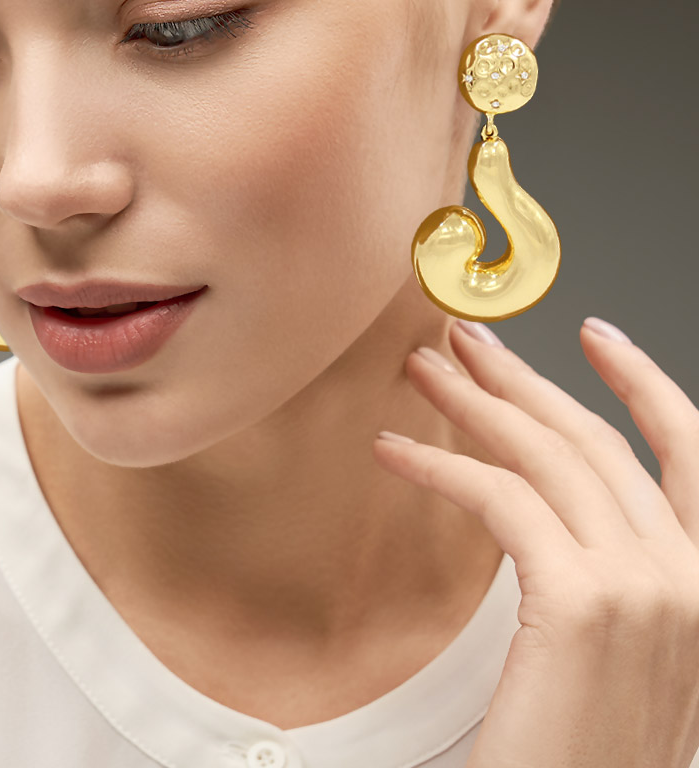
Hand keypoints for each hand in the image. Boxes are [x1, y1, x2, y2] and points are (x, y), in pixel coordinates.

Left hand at [373, 317, 698, 767]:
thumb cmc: (582, 758)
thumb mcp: (618, 655)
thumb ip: (603, 579)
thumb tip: (543, 510)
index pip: (689, 459)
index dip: (645, 385)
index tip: (598, 336)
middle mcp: (693, 580)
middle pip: (596, 443)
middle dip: (525, 379)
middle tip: (465, 341)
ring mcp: (646, 589)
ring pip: (546, 456)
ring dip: (474, 403)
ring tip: (421, 374)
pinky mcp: (583, 603)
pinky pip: (499, 499)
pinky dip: (439, 466)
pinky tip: (393, 452)